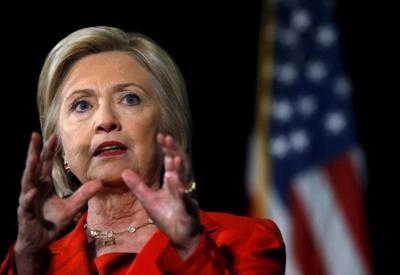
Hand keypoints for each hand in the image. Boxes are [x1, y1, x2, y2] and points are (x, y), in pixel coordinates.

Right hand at [15, 132, 101, 267]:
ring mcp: (28, 201)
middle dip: (35, 151)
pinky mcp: (26, 214)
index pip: (46, 165)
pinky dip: (30, 197)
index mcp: (44, 185)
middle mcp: (34, 189)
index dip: (48, 151)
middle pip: (34, 167)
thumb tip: (100, 183)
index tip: (52, 136)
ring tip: (33, 156)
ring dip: (30, 169)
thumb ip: (83, 195)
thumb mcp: (71, 208)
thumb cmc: (51, 223)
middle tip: (36, 135)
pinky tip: (34, 190)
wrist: (39, 242)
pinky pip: (27, 204)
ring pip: (28, 182)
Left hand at [121, 133, 200, 258]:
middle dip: (174, 151)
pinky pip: (186, 201)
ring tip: (172, 158)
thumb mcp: (148, 199)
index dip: (167, 148)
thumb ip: (138, 185)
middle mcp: (182, 185)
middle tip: (167, 139)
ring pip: (184, 180)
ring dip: (179, 169)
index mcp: (173, 181)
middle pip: (180, 164)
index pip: (171, 160)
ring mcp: (186, 197)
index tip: (160, 136)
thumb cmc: (166, 215)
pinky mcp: (188, 211)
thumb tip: (124, 172)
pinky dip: (183, 194)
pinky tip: (178, 187)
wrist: (179, 235)